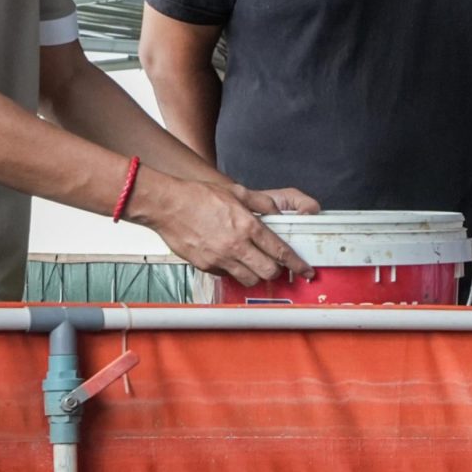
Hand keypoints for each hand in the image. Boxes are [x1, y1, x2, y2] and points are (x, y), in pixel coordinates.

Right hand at [135, 170, 313, 284]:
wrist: (166, 204)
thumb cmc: (198, 196)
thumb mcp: (237, 192)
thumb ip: (262, 203)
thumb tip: (278, 212)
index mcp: (248, 226)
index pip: (281, 251)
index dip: (297, 264)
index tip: (306, 270)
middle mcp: (236, 245)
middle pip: (269, 272)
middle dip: (276, 271)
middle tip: (274, 265)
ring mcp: (220, 258)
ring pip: (249, 280)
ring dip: (255, 275)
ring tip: (251, 263)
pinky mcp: (205, 265)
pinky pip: (226, 276)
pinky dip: (232, 271)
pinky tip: (229, 259)